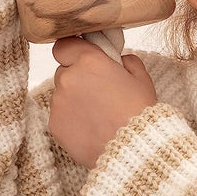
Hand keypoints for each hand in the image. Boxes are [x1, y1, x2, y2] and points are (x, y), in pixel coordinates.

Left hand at [48, 36, 157, 168]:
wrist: (133, 150)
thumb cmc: (140, 113)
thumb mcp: (141, 78)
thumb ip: (126, 61)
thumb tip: (118, 60)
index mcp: (89, 61)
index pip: (64, 45)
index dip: (73, 51)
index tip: (81, 58)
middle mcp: (68, 78)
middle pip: (64, 71)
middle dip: (78, 78)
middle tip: (99, 92)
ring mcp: (58, 102)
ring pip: (62, 94)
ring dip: (75, 100)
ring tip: (98, 115)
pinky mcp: (54, 125)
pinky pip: (60, 115)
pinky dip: (71, 120)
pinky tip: (91, 128)